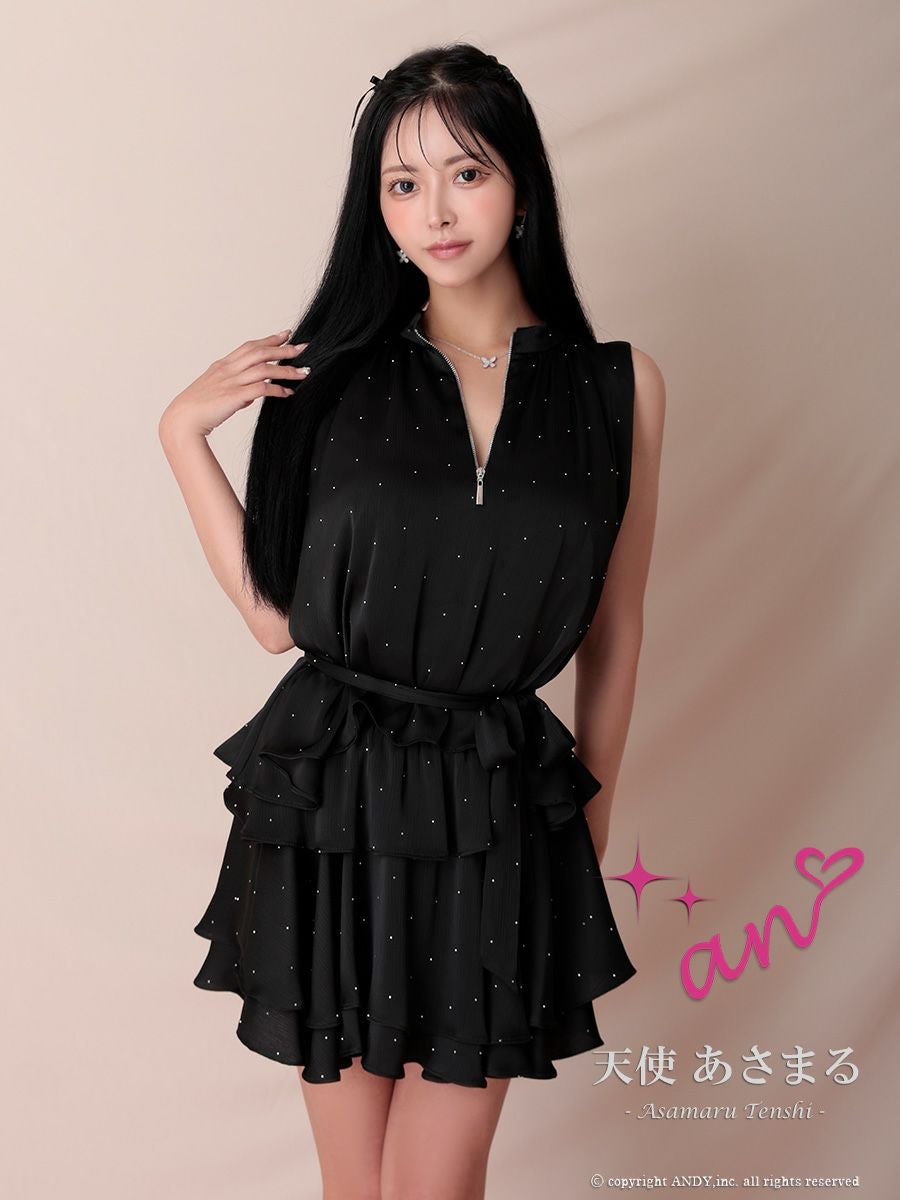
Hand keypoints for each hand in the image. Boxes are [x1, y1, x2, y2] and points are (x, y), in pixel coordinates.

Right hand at [159, 329, 309, 439]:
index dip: (269, 339)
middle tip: (303, 348)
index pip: (250, 346)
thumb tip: (252, 394)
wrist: (182, 420)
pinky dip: (277, 389)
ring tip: (304, 372)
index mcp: (222, 365)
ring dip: (286, 370)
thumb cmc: (197, 409)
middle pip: (260, 352)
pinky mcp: (234, 397)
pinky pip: (261, 389)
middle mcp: (228, 370)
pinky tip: (288, 392)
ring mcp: (231, 382)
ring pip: (264, 369)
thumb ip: (236, 390)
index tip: (286, 334)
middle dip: (284, 349)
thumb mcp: (216, 392)